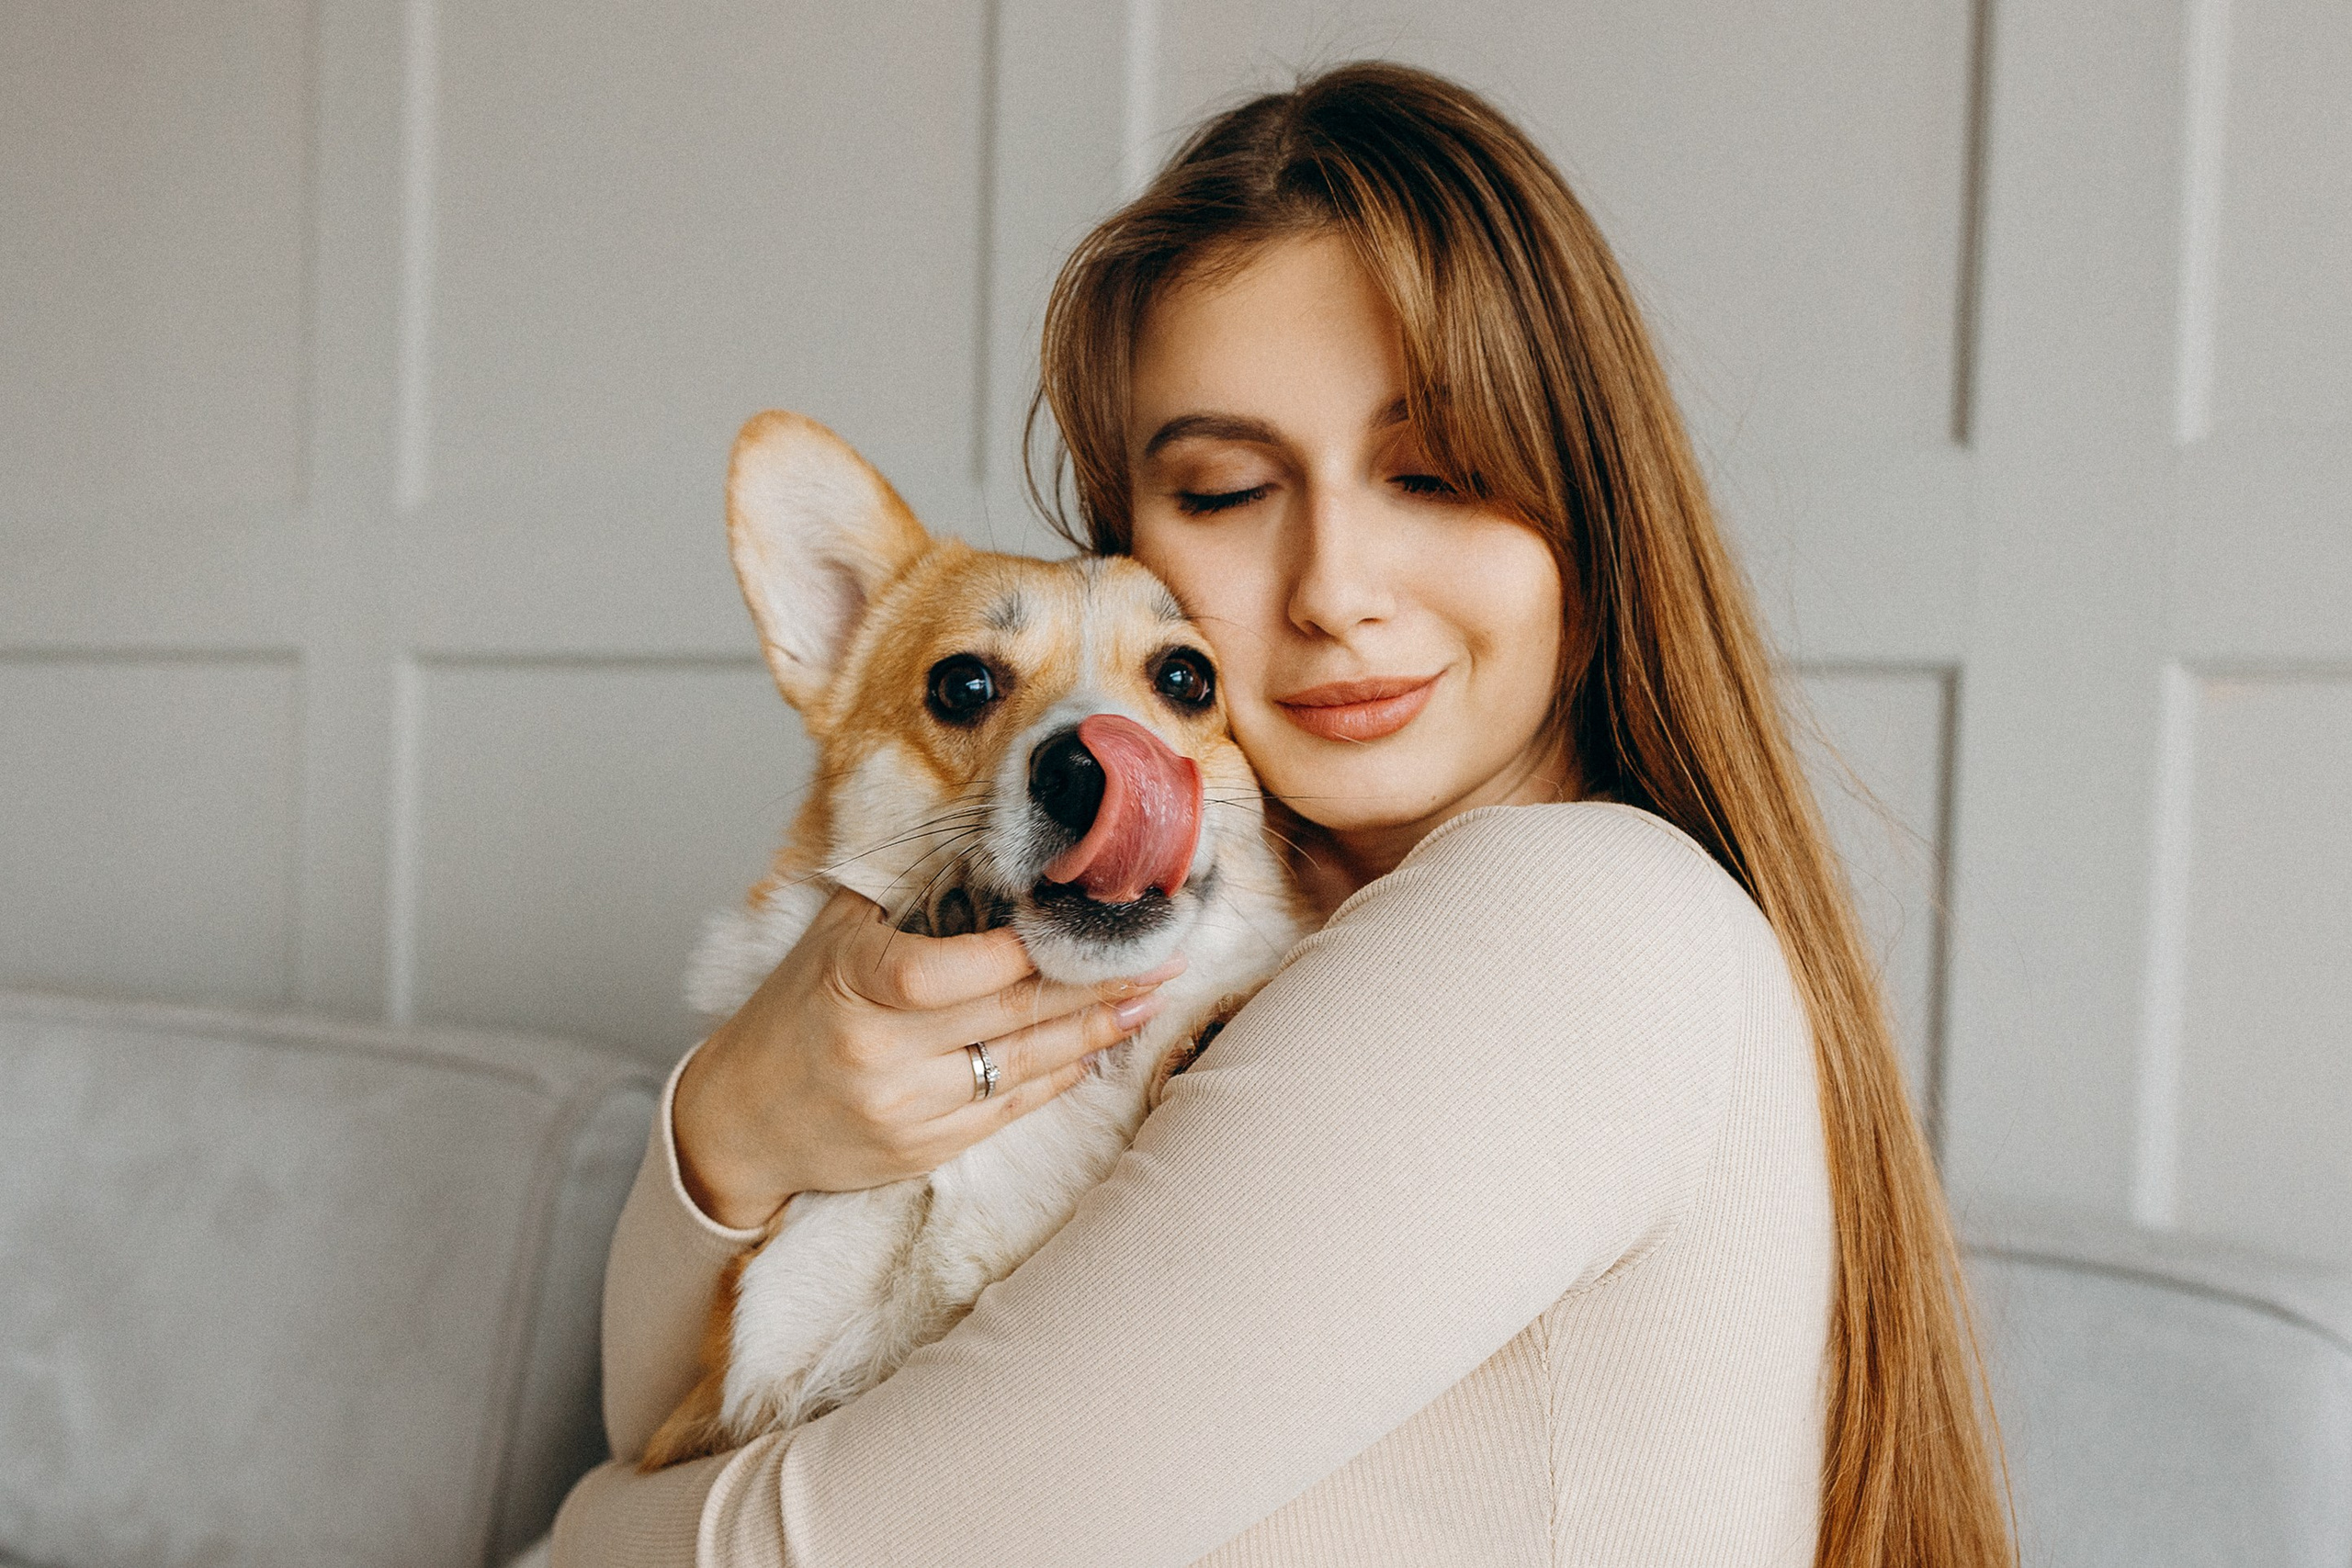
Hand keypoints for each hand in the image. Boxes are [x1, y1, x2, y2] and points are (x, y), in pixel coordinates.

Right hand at [672, 885, 1182, 1229]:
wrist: (738, 1119)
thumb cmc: (794, 1010)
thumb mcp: (835, 936)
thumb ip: (908, 897)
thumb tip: (998, 855)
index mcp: (856, 983)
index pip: (960, 968)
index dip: (1032, 952)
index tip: (1092, 924)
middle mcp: (881, 1053)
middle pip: (1011, 1018)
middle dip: (1094, 988)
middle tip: (1160, 959)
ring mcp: (906, 1110)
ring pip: (1022, 1068)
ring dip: (1095, 1035)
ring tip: (1147, 1001)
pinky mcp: (922, 1151)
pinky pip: (1008, 1109)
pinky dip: (1057, 1076)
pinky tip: (1096, 1048)